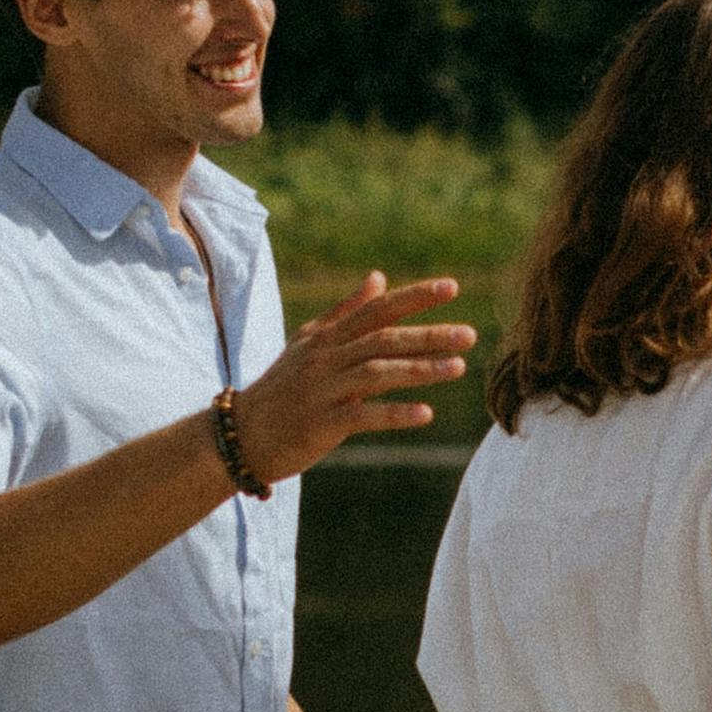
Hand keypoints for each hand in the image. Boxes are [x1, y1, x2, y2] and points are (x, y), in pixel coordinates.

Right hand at [232, 273, 473, 484]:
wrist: (242, 434)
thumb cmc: (283, 388)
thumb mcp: (309, 343)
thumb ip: (346, 311)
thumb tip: (378, 277)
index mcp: (328, 336)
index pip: (377, 309)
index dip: (414, 297)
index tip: (452, 287)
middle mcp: (326, 358)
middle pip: (383, 339)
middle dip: (428, 335)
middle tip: (469, 334)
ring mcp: (323, 390)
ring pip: (376, 373)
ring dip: (419, 369)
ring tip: (458, 367)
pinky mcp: (320, 424)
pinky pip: (362, 416)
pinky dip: (395, 413)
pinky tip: (426, 414)